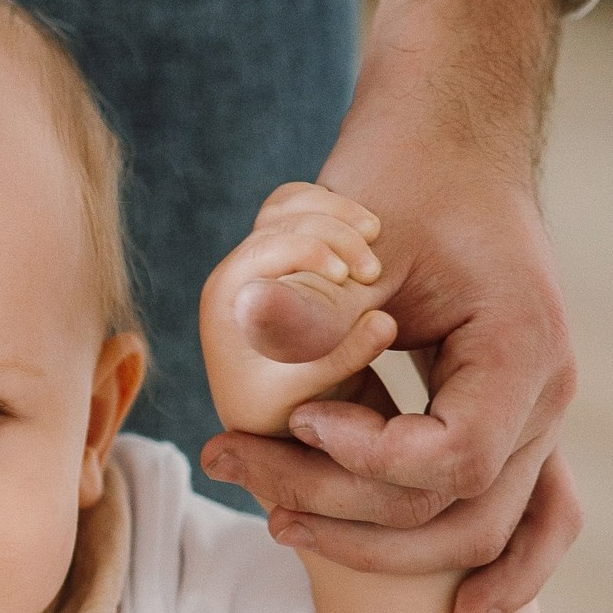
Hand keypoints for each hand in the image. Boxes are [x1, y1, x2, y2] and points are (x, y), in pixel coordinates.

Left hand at [200, 183, 396, 435]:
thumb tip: (384, 322)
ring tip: (376, 233)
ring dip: (339, 213)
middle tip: (374, 269)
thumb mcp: (306, 391)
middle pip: (283, 220)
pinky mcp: (278, 253)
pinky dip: (333, 208)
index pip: (266, 247)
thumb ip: (342, 358)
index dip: (312, 250)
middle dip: (335, 234)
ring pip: (293, 205)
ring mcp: (255, 257)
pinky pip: (300, 205)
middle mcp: (235, 271)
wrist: (272, 407)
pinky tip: (366, 228)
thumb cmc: (278, 407)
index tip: (350, 277)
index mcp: (227, 297)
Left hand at [202, 0, 582, 612]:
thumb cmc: (402, 180)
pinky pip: (532, 522)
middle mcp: (544, 397)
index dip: (366, 462)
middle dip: (339, 508)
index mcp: (521, 348)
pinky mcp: (512, 430)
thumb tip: (256, 326)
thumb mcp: (351, 230)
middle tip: (237, 468)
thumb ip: (311, 296)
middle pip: (454, 510)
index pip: (449, 458)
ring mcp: (537, 422)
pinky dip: (505, 574)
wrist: (447, 147)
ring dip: (378, 545)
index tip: (295, 422)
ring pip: (480, 531)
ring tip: (276, 521)